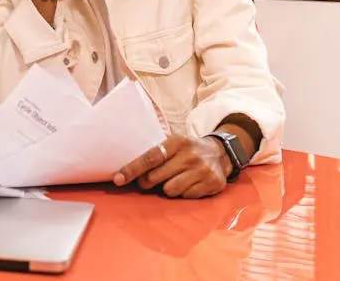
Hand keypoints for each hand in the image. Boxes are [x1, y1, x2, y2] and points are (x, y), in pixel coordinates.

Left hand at [113, 135, 230, 198]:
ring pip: (170, 190)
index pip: (150, 157)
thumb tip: (126, 171)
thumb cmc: (187, 150)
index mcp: (177, 142)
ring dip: (167, 188)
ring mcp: (202, 171)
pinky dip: (183, 192)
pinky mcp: (212, 184)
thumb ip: (155, 153)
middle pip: (156, 177)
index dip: (132, 169)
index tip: (118, 179)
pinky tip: (189, 183)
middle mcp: (190, 156)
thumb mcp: (173, 143)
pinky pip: (186, 197)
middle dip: (147, 182)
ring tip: (175, 178)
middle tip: (149, 180)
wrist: (221, 152)